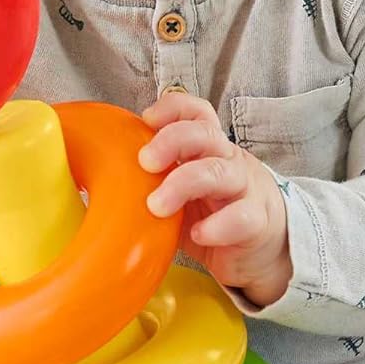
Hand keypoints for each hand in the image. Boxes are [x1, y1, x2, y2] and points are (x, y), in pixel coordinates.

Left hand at [138, 90, 293, 306]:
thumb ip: (156, 181)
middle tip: (145, 163)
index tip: (146, 119)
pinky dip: (217, 225)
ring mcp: (246, 190)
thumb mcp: (183, 194)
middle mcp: (229, 162)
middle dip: (172, 141)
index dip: (174, 109)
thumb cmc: (216, 217)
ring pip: (221, 171)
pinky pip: (242, 217)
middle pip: (206, 134)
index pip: (198, 114)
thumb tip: (100, 180)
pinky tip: (198, 235)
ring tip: (157, 206)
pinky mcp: (257, 223)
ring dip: (184, 183)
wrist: (264, 253)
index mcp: (209, 150)